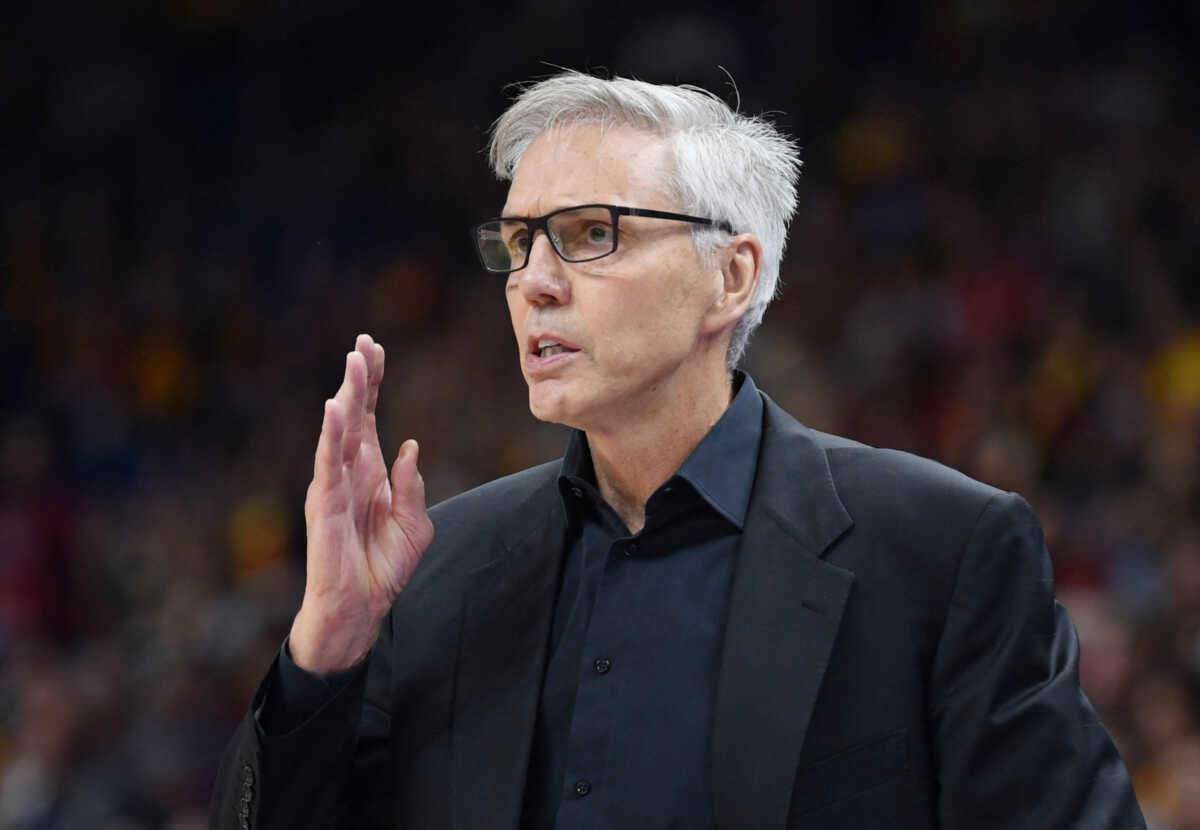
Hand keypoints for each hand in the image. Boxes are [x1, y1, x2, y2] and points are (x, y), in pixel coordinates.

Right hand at [289, 334, 434, 674]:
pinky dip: (331, 435)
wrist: (361, 609)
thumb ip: (411, 488)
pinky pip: (328, 463)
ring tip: (354, 362)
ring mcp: (334, 485)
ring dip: (348, 395)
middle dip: (359, 378)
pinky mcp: (325, 503)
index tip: (374, 349)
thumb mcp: (414, 527)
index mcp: (371, 473)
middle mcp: (349, 472)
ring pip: (340, 431)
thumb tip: (410, 447)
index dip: (373, 385)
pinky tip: (335, 407)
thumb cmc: (383, 570)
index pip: (370, 418)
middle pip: (354, 415)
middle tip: (363, 344)